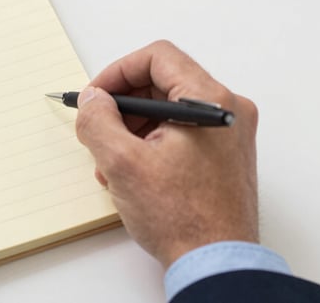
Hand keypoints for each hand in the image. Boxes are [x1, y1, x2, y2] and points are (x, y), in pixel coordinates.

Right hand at [75, 40, 258, 268]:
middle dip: (122, 106)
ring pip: (167, 111)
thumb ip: (98, 120)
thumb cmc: (183, 218)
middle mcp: (226, 111)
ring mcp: (227, 134)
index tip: (96, 96)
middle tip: (97, 128)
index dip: (118, 72)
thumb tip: (92, 99)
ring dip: (132, 129)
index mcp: (209, 101)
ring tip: (110, 162)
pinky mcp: (222, 155)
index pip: (158, 57)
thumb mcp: (122, 163)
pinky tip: (130, 174)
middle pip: (161, 83)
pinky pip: (179, 133)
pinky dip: (150, 144)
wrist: (216, 263)